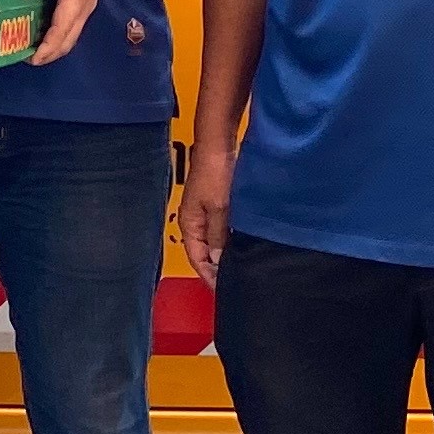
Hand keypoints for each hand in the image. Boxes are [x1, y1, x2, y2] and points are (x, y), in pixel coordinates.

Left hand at [24, 0, 116, 64]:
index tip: (35, 57)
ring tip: (26, 53)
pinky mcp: (79, 4)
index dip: (50, 43)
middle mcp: (85, 2)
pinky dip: (55, 37)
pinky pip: (68, 27)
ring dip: (52, 48)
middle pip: (68, 38)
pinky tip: (37, 38)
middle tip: (23, 59)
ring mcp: (84, 5)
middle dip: (49, 53)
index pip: (64, 23)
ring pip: (70, 35)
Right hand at [175, 135, 232, 276]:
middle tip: (236, 283)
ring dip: (225, 254)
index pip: (196, 258)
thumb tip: (218, 261)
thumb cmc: (214, 172)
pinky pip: (222, 229)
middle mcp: (194, 220)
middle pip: (204, 252)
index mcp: (189, 223)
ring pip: (214, 241)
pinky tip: (244, 244)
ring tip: (242, 267)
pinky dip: (231, 239)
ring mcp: (205, 212)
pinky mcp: (216, 204)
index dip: (209, 275)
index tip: (224, 290)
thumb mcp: (219, 209)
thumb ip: (218, 236)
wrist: (218, 143)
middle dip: (217, 268)